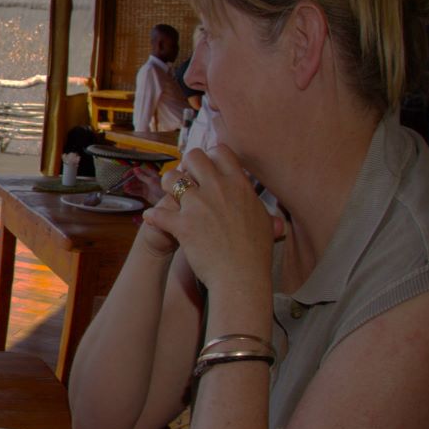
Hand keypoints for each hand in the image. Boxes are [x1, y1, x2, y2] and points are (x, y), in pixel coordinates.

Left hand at [142, 147, 278, 297]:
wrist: (242, 277)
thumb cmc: (256, 254)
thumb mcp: (267, 227)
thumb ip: (266, 217)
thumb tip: (277, 222)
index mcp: (239, 185)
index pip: (221, 151)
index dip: (211, 156)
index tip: (207, 168)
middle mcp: (217, 189)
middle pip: (193, 157)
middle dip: (186, 165)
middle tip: (187, 180)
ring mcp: (198, 205)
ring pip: (171, 177)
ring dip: (167, 184)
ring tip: (170, 195)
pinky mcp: (182, 224)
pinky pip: (157, 212)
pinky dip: (152, 216)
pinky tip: (151, 218)